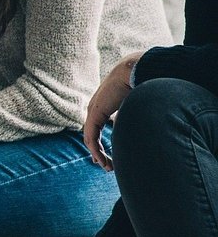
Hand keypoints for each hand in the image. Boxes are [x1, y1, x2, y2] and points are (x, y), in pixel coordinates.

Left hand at [84, 52, 141, 170]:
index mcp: (105, 105)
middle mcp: (96, 108)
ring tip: (108, 167)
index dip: (101, 143)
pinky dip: (96, 149)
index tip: (108, 156)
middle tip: (106, 166)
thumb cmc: (141, 83)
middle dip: (99, 152)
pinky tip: (101, 159)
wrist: (135, 70)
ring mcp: (93, 111)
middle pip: (92, 135)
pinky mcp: (94, 114)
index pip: (98, 127)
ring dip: (99, 154)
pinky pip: (91, 136)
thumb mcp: (137, 104)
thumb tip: (145, 128)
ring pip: (91, 138)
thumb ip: (135, 116)